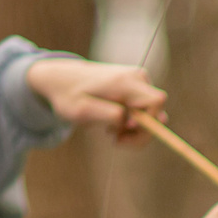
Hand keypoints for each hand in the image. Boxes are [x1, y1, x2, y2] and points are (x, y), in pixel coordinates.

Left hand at [25, 56, 167, 143]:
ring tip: (110, 130)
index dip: (148, 122)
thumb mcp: (82, 111)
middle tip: (115, 140)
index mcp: (124, 82)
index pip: (157, 102)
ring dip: (134, 130)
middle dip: (140, 133)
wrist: (60, 78)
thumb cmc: (68, 96)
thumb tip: (132, 120)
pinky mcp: (136, 86)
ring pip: (153, 115)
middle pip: (157, 112)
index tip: (125, 129)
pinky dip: (132, 123)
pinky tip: (114, 124)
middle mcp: (136, 77)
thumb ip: (109, 115)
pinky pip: (146, 112)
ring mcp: (138, 80)